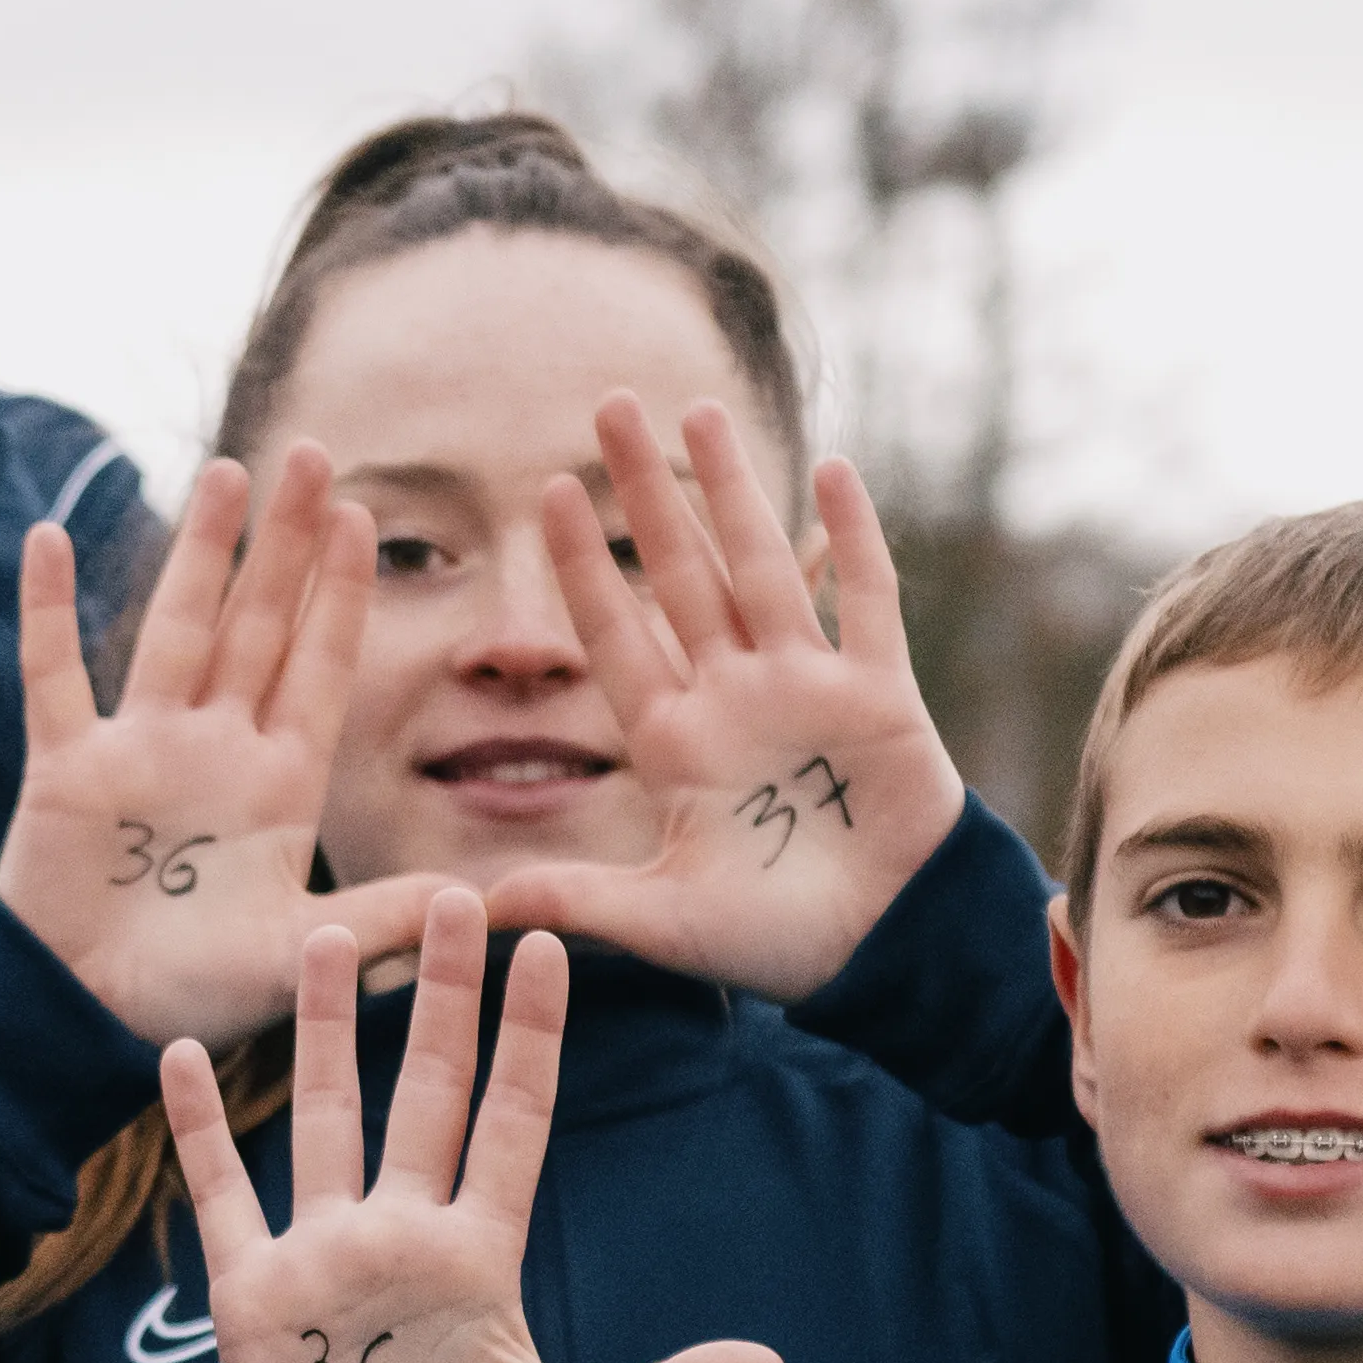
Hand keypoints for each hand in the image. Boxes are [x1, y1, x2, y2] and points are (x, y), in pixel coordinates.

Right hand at [0, 449, 404, 1053]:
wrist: (89, 1024)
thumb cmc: (196, 998)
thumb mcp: (304, 954)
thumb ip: (386, 922)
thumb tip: (485, 906)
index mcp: (278, 786)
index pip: (320, 668)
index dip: (341, 596)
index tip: (367, 520)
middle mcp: (215, 750)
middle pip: (258, 625)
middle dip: (286, 544)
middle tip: (315, 455)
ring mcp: (140, 750)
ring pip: (177, 628)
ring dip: (199, 552)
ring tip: (226, 470)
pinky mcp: (68, 767)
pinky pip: (54, 674)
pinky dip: (47, 610)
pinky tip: (49, 536)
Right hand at [162, 888, 782, 1362]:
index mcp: (479, 1255)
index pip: (512, 1121)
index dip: (529, 1038)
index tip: (548, 952)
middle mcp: (402, 1236)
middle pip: (424, 1092)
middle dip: (440, 998)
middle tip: (456, 898)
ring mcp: (325, 1256)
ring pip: (324, 1117)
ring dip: (324, 1030)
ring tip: (329, 937)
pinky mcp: (256, 1294)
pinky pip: (220, 1195)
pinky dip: (196, 1131)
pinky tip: (180, 1056)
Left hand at [468, 396, 969, 1001]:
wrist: (884, 956)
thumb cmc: (773, 943)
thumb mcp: (663, 921)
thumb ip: (579, 901)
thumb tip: (479, 913)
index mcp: (675, 743)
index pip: (616, 634)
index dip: (582, 566)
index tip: (546, 494)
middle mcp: (733, 698)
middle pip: (680, 574)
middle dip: (646, 493)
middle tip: (608, 406)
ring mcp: (805, 688)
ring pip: (761, 566)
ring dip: (733, 491)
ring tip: (698, 412)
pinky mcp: (879, 695)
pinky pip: (865, 601)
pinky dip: (852, 541)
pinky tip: (833, 470)